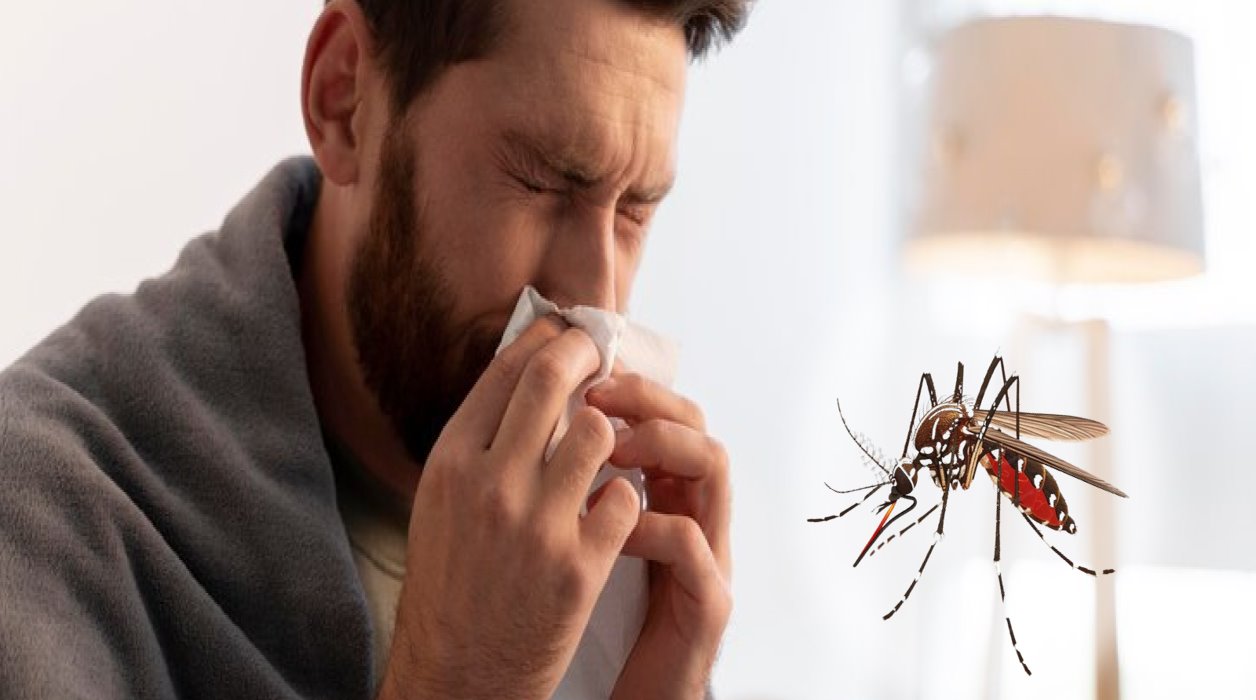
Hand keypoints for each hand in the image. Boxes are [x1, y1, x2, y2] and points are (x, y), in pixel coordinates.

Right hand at [379, 318, 640, 699]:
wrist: (456, 672)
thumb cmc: (451, 584)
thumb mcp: (443, 501)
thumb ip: (480, 442)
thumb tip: (524, 374)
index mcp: (450, 462)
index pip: (507, 370)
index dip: (546, 337)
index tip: (568, 328)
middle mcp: (489, 485)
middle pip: (552, 379)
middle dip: (586, 354)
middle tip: (601, 353)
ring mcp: (536, 524)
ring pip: (597, 432)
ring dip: (610, 432)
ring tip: (607, 445)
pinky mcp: (578, 565)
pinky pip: (623, 497)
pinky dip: (624, 495)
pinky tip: (612, 507)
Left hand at [586, 374, 731, 699]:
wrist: (632, 695)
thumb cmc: (600, 619)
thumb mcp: (589, 541)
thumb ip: (583, 487)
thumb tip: (541, 428)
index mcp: (666, 496)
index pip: (666, 411)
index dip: (630, 383)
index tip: (583, 369)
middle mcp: (696, 514)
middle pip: (697, 423)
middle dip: (647, 397)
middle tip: (596, 396)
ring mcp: (710, 554)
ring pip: (714, 465)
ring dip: (660, 444)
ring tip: (610, 450)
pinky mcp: (709, 601)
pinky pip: (692, 544)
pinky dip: (653, 523)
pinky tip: (614, 526)